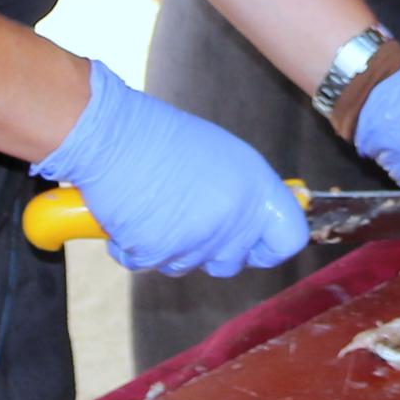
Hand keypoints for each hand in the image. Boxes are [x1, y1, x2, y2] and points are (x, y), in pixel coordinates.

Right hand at [28, 63, 307, 278]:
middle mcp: (233, 217)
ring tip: (156, 204)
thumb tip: (255, 219)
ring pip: (188, 266)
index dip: (270, 247)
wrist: (111, 133)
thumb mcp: (222, 157)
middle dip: (209, 250)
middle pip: (232, 262)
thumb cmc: (161, 138)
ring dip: (169, 246)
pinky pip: (148, 264)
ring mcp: (196, 239)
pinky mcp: (157, 251)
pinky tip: (130, 212)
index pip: (288, 238)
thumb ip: (244, 193)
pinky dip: (133, 247)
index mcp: (255, 188)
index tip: (256, 245)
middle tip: (186, 216)